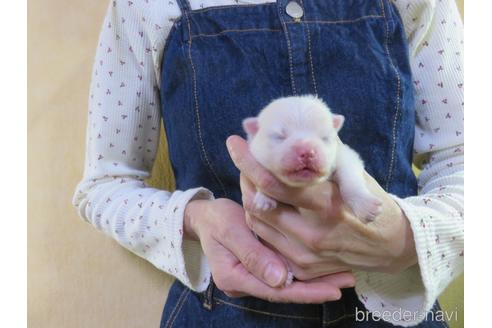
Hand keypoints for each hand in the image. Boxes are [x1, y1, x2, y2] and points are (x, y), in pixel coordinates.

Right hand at [184, 198, 354, 301]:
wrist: (205, 216)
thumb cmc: (217, 219)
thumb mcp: (231, 230)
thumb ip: (253, 255)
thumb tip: (280, 280)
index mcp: (234, 278)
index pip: (275, 291)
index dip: (306, 291)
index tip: (333, 290)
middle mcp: (245, 284)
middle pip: (285, 291)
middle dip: (317, 288)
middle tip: (347, 281)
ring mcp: (252, 278)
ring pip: (287, 285)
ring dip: (315, 280)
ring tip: (344, 275)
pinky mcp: (260, 268)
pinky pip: (285, 274)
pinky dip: (305, 271)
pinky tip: (325, 266)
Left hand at [226, 135, 417, 280]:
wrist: (391, 243)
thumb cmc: (370, 195)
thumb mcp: (351, 167)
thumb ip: (316, 151)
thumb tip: (285, 128)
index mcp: (325, 204)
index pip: (272, 183)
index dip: (247, 161)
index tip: (234, 143)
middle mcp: (313, 234)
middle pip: (257, 205)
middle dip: (245, 180)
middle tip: (244, 164)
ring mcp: (306, 256)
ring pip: (258, 226)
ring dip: (250, 200)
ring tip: (253, 182)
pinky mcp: (304, 270)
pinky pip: (267, 244)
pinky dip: (262, 223)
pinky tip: (267, 206)